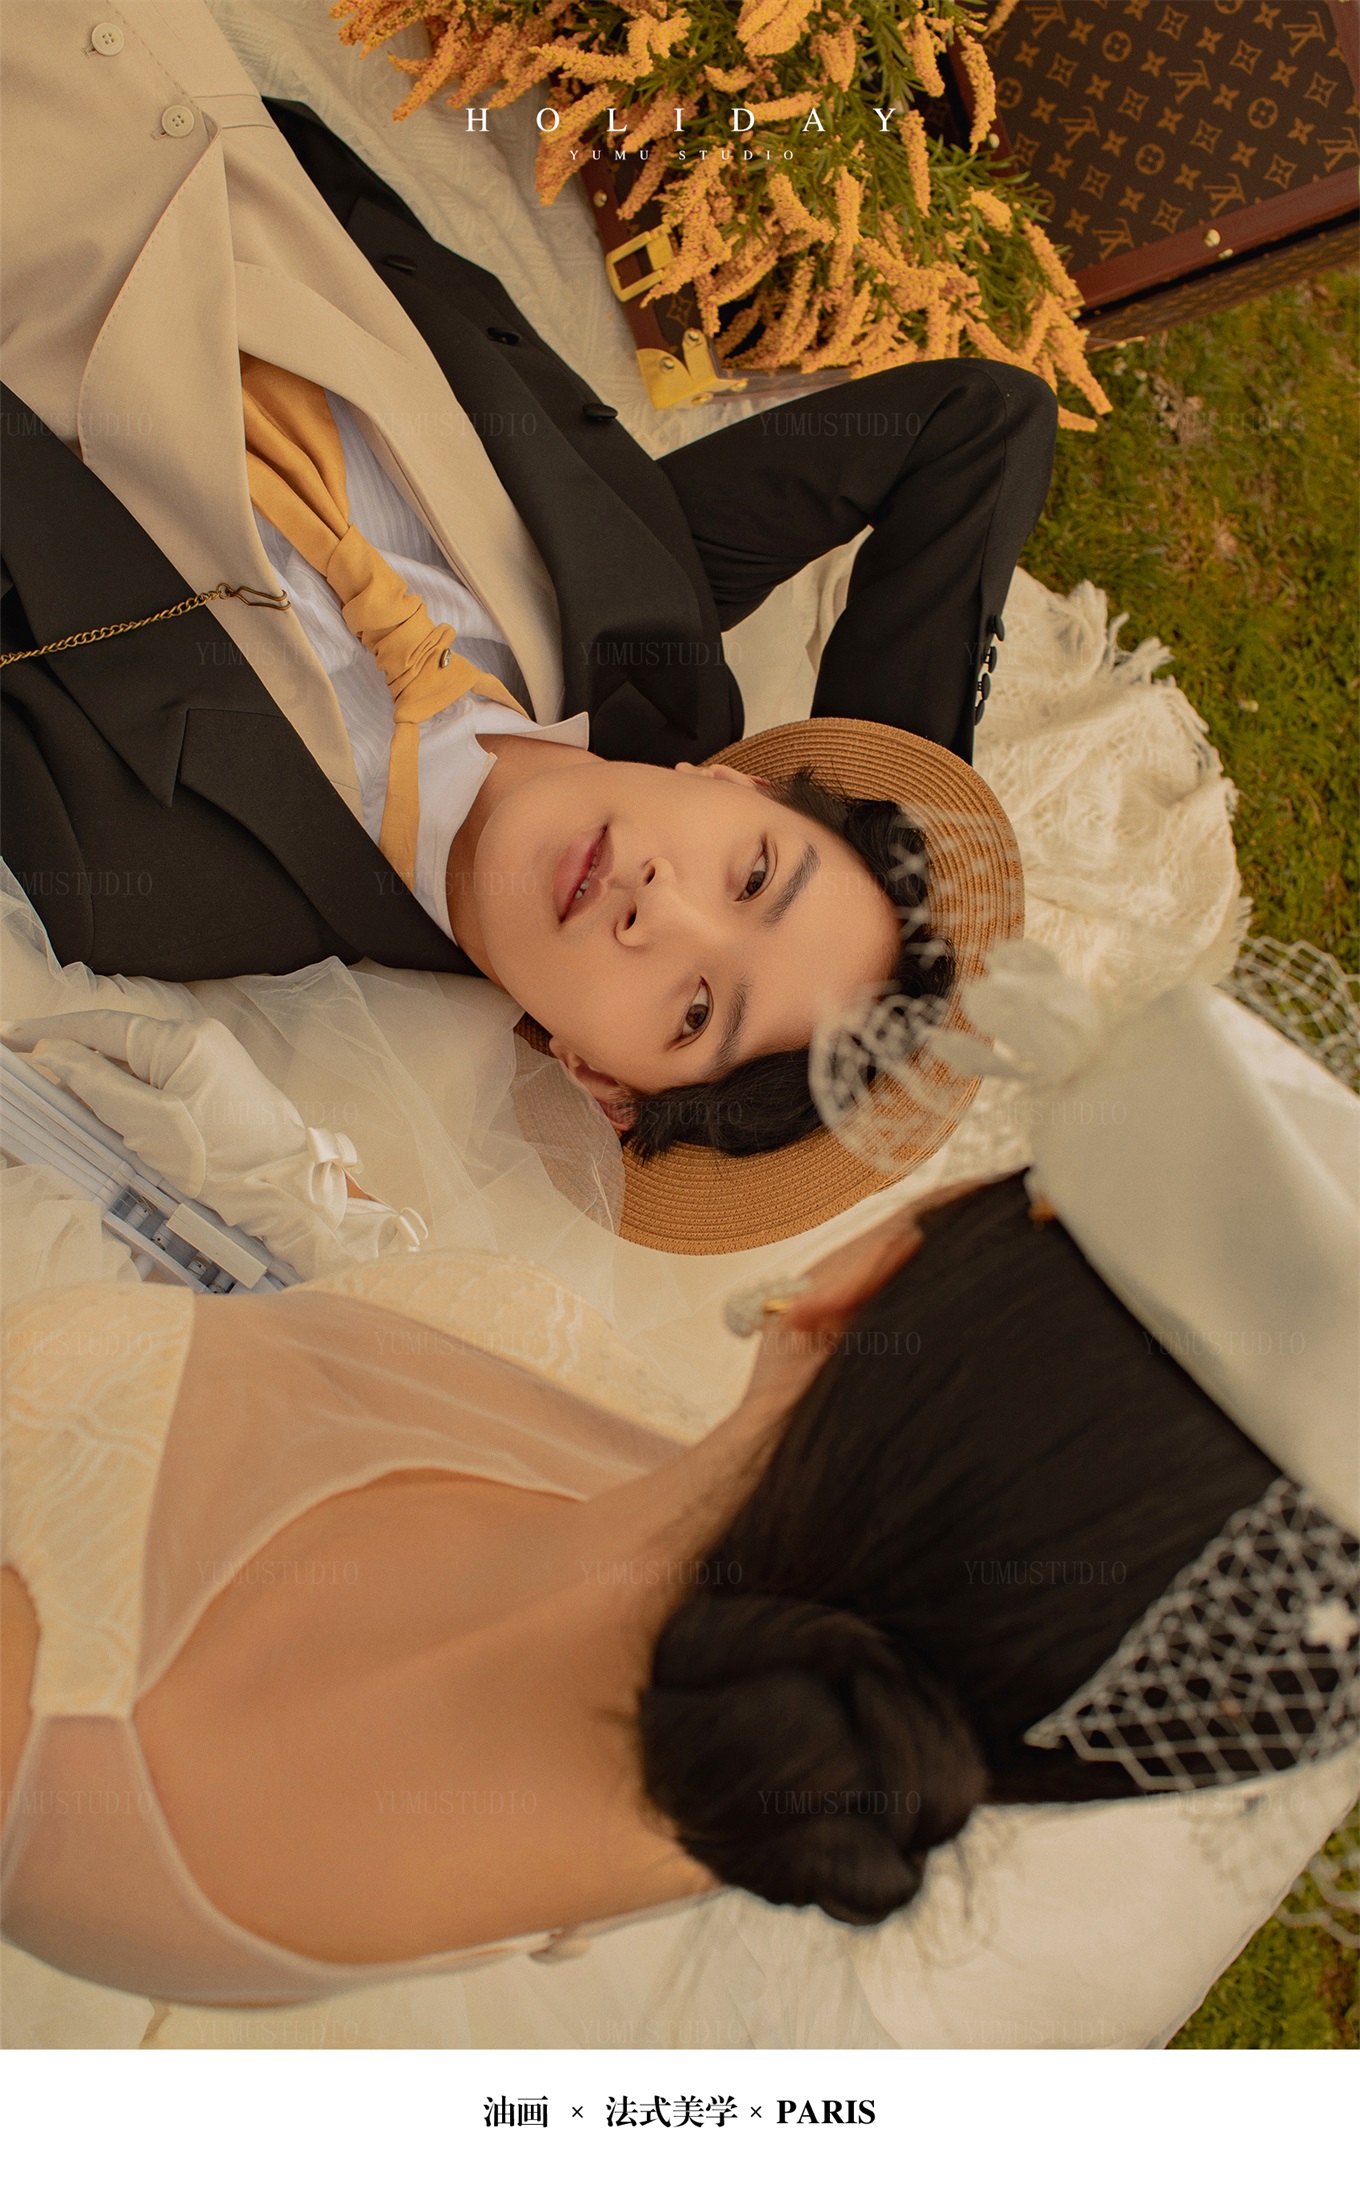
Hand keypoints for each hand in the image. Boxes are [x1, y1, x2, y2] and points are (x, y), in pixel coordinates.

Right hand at [3, 1011, 424, 1279]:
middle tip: (30, 1075)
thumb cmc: (225, 1164)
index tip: (12, 1040)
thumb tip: (54, 1053)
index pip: (100, 1025)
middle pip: (118, 1041)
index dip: (50, 1033)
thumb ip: (97, 1084)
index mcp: (182, 1040)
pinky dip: (130, 1091)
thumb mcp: (149, 1126)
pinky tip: (108, 1110)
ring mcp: (212, 1058)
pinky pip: (160, 1078)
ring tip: (62, 1096)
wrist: (288, 1192)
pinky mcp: (218, 1083)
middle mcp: (199, 1037)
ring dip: (100, 1077)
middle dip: (72, 1056)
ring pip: (137, 1061)